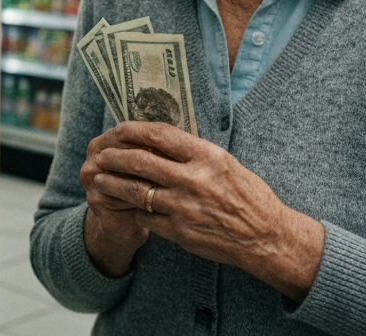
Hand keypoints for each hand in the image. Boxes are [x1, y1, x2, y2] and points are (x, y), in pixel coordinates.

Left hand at [90, 122, 325, 300]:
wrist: (266, 237)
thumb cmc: (249, 197)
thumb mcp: (226, 164)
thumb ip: (194, 152)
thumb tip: (160, 138)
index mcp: (207, 156)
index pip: (160, 135)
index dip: (133, 130)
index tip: (118, 129)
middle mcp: (194, 179)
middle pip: (140, 161)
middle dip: (114, 157)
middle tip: (101, 155)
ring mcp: (185, 207)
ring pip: (135, 191)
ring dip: (112, 184)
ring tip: (99, 179)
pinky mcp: (179, 231)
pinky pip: (145, 217)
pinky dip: (131, 210)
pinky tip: (123, 206)